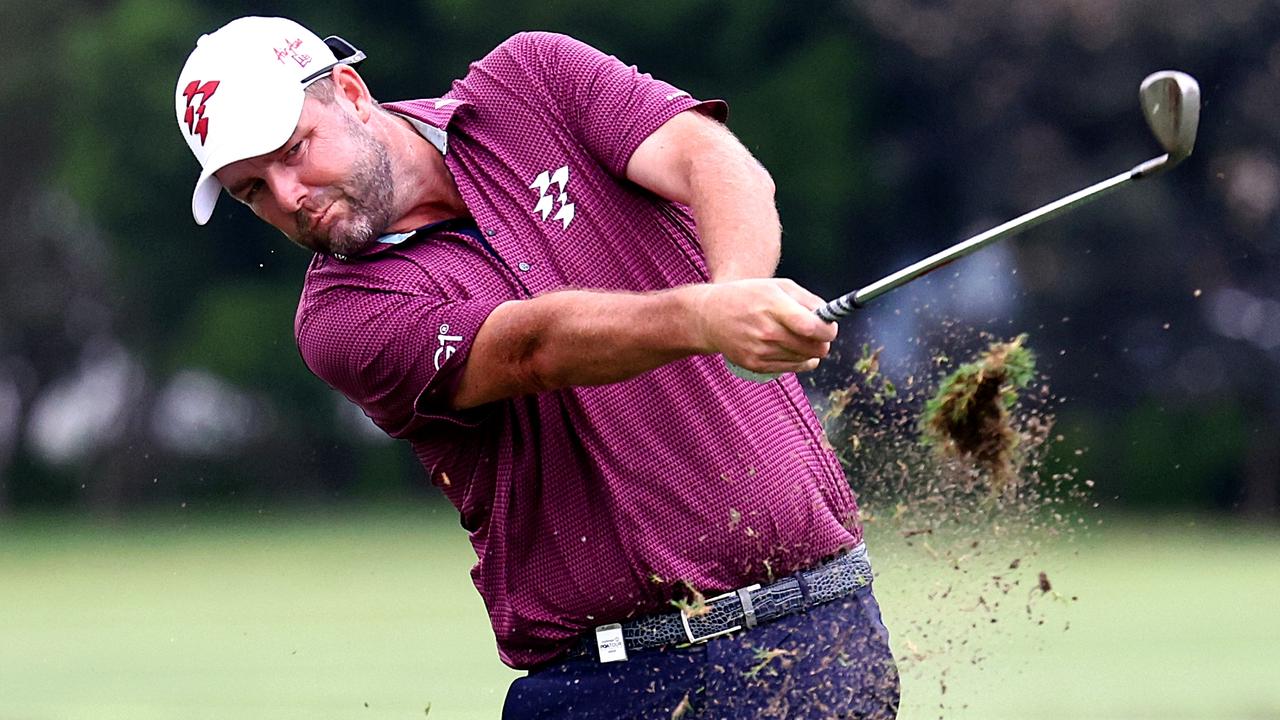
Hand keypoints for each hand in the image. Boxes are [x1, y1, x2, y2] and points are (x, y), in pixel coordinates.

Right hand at [691, 279, 836, 374]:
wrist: (711, 316)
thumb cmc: (749, 296)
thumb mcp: (778, 286)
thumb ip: (808, 300)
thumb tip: (830, 317)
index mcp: (773, 306)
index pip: (811, 327)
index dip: (828, 330)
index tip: (830, 327)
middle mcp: (766, 331)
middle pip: (813, 348)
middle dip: (822, 341)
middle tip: (817, 333)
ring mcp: (760, 351)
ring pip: (805, 360)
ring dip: (810, 351)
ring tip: (799, 338)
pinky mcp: (755, 365)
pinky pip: (792, 368)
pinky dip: (798, 360)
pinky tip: (791, 348)